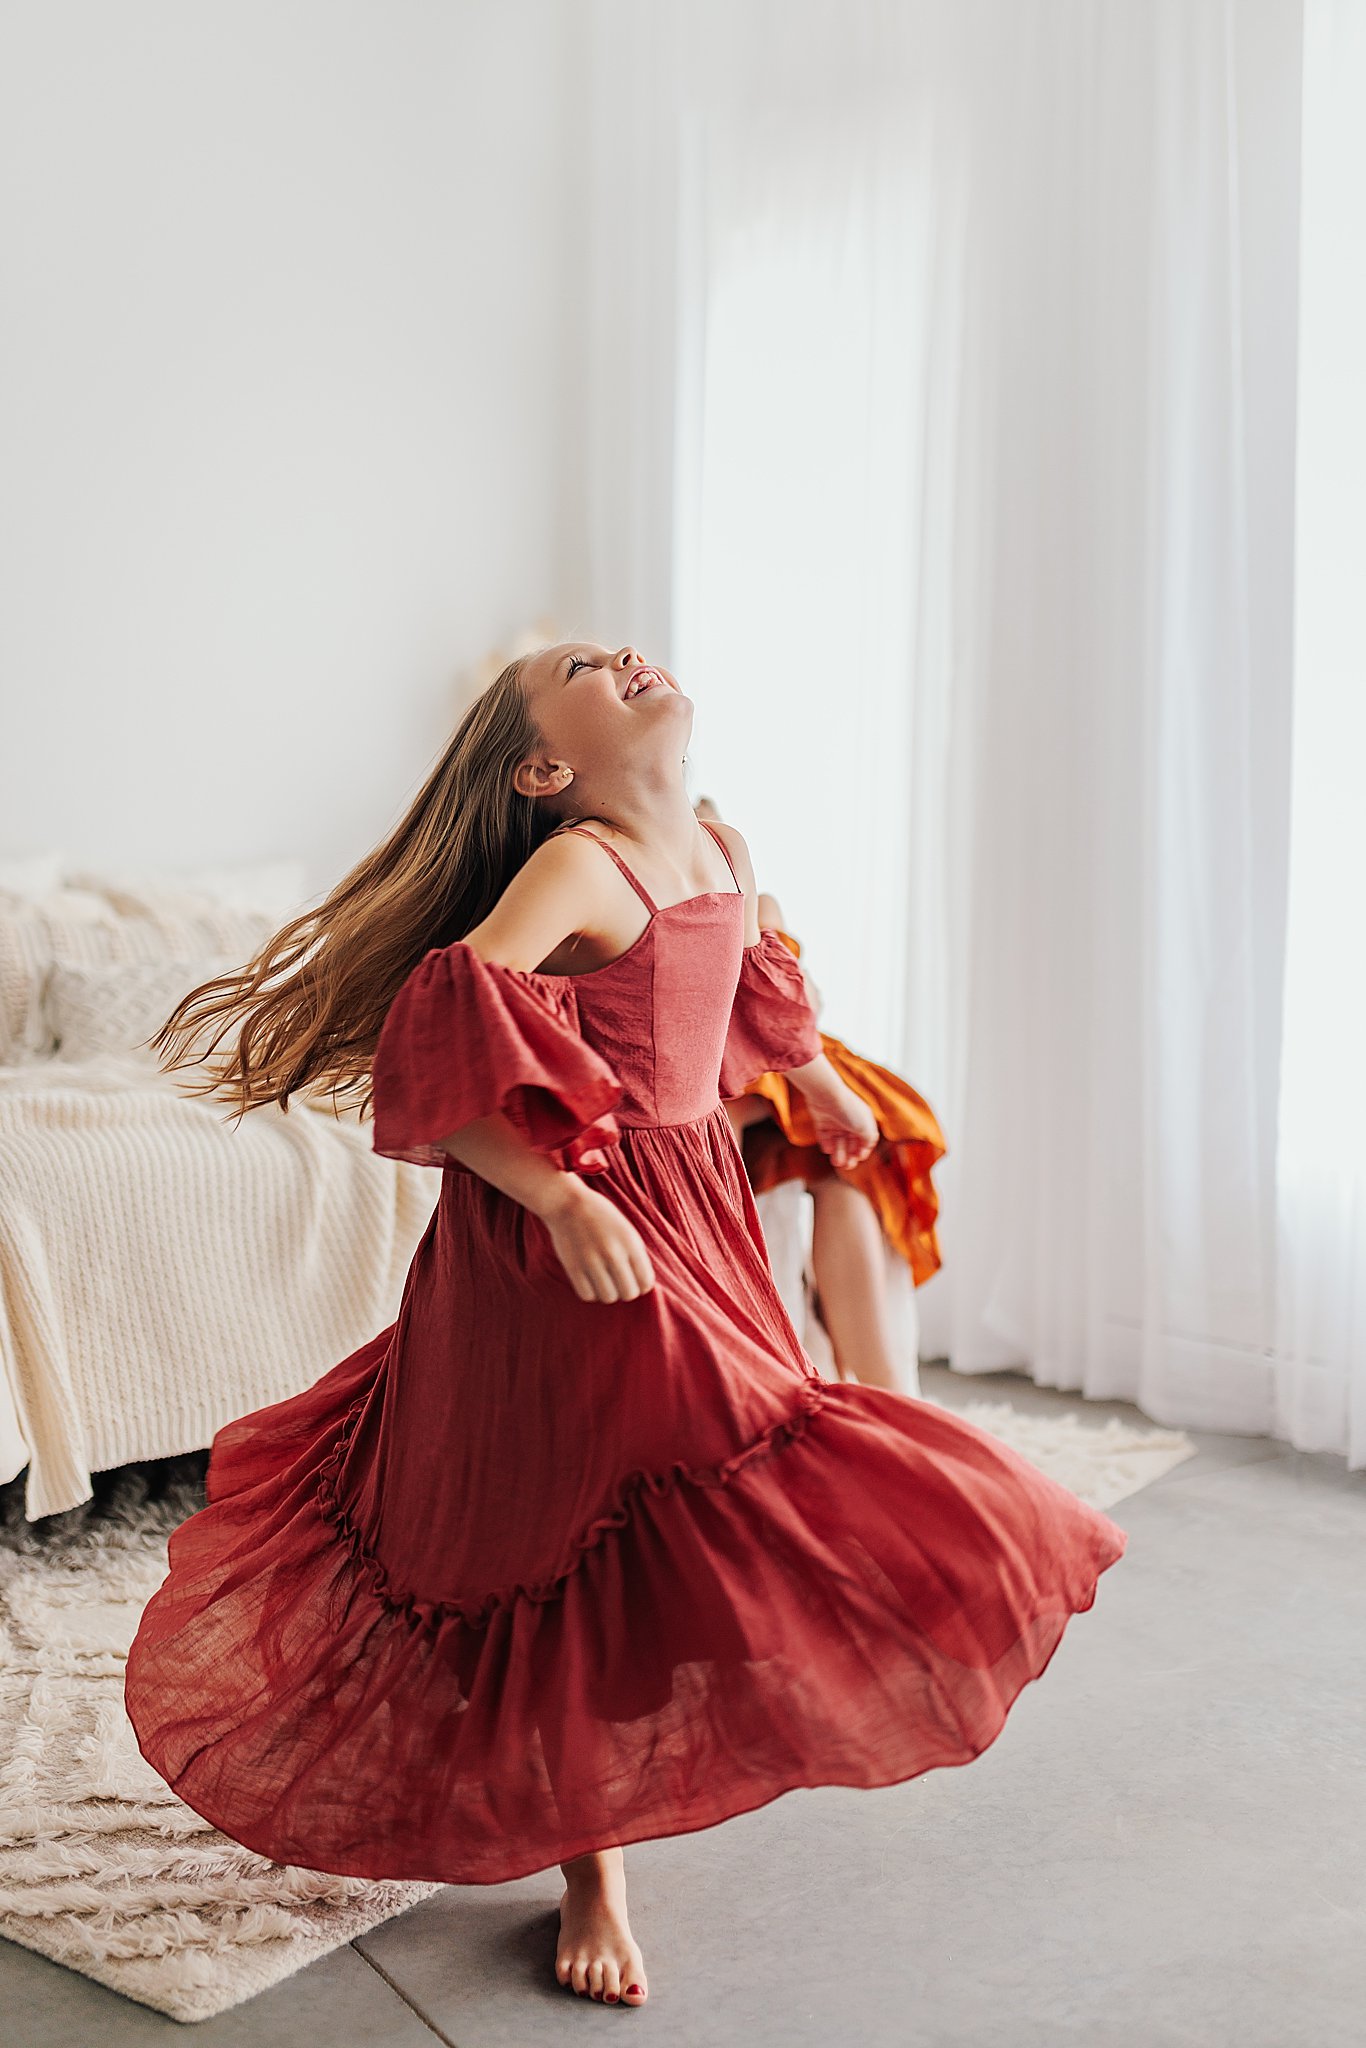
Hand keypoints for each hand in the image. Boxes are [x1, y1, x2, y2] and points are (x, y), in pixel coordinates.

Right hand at [536, 1177, 655, 1302]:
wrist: (568, 1203)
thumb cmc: (601, 1217)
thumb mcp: (626, 1230)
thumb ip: (636, 1255)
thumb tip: (642, 1285)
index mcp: (630, 1243)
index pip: (645, 1282)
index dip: (642, 1286)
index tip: (635, 1281)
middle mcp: (613, 1253)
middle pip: (628, 1293)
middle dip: (626, 1291)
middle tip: (619, 1283)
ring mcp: (592, 1261)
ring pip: (608, 1297)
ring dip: (608, 1293)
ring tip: (604, 1282)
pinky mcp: (573, 1267)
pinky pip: (587, 1295)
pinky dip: (590, 1293)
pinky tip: (590, 1281)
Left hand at [802, 1080, 879, 1170]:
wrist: (826, 1095)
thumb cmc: (849, 1111)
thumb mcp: (865, 1128)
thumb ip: (868, 1141)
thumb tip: (864, 1150)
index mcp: (863, 1120)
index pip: (865, 1140)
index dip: (862, 1150)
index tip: (859, 1157)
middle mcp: (850, 1121)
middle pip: (850, 1143)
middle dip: (849, 1155)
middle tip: (846, 1166)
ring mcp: (835, 1121)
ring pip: (838, 1142)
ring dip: (838, 1153)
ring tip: (837, 1162)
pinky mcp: (822, 1121)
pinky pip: (824, 1136)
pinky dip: (826, 1144)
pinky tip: (828, 1148)